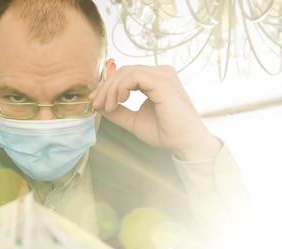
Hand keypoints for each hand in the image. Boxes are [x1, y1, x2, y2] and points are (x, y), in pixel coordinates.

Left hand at [89, 64, 221, 160]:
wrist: (185, 142)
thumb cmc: (166, 132)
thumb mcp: (134, 120)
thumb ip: (117, 111)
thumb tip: (98, 104)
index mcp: (155, 80)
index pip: (126, 75)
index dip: (107, 86)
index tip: (96, 101)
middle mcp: (160, 73)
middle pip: (124, 71)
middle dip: (106, 87)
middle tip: (97, 103)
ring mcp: (163, 75)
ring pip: (127, 72)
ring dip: (112, 89)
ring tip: (109, 107)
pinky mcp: (162, 81)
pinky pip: (134, 76)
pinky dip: (121, 87)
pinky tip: (119, 101)